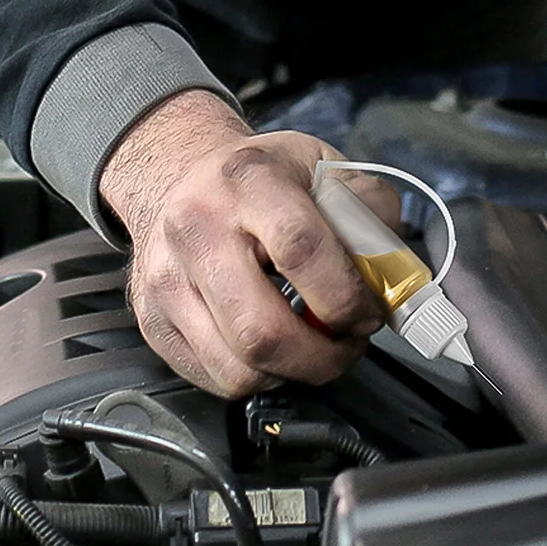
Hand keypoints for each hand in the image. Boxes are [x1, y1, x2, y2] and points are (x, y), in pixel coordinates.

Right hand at [99, 89, 400, 397]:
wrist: (181, 174)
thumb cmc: (261, 176)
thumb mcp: (324, 167)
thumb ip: (370, 211)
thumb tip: (395, 274)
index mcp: (248, 181)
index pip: (301, 250)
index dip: (347, 296)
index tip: (369, 311)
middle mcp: (196, 228)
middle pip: (263, 331)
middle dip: (323, 357)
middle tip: (347, 343)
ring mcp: (166, 279)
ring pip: (237, 368)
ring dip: (293, 373)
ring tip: (313, 346)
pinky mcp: (152, 319)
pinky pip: (214, 378)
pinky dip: (258, 375)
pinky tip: (274, 345)